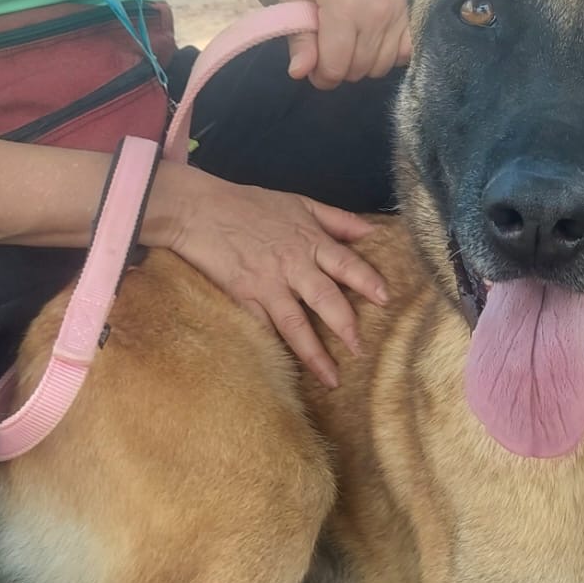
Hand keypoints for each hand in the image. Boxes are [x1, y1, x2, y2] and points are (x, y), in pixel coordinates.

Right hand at [159, 164, 387, 385]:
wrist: (198, 209)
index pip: (346, 264)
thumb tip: (375, 230)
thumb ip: (339, 220)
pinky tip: (287, 371)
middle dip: (345, 327)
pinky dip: (275, 349)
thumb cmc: (250, 204)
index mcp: (309, 241)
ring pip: (295, 324)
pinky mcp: (242, 298)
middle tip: (362, 351)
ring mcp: (266, 285)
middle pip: (325, 300)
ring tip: (332, 379)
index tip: (385, 300)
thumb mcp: (300, 203)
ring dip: (315, 353)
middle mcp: (292, 265)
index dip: (367, 281)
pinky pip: (262, 329)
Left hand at [262, 0, 410, 88]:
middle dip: (338, 70)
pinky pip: (405, 51)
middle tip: (322, 52)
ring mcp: (397, 5)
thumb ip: (298, 38)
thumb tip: (299, 72)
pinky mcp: (407, 5)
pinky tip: (368, 42)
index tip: (308, 65)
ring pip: (382, 65)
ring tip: (343, 44)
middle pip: (360, 69)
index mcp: (345, 2)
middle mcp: (378, 6)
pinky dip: (387, 54)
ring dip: (360, 64)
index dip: (319, 74)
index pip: (336, 66)